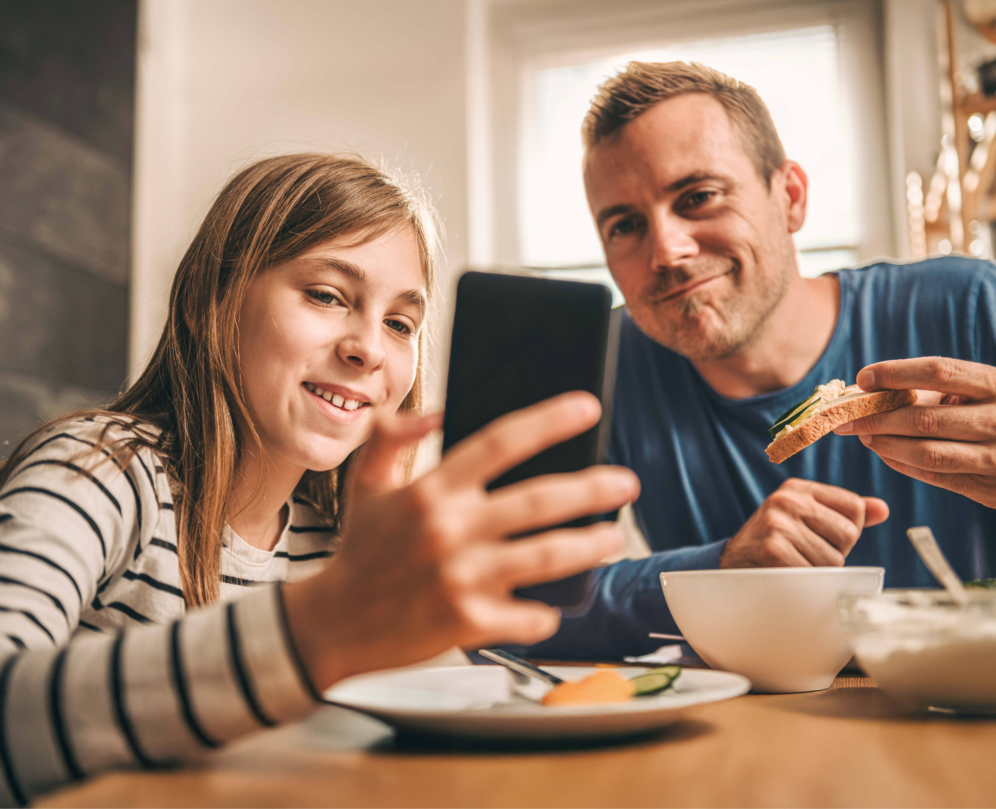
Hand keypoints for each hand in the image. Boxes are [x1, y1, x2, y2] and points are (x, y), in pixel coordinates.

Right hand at [283, 392, 638, 688]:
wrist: (333, 624)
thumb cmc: (359, 552)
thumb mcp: (367, 482)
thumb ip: (394, 437)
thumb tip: (436, 411)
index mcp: (431, 490)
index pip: (501, 441)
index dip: (549, 420)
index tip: (588, 407)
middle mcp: (451, 529)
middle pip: (540, 499)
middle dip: (594, 488)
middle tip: (626, 483)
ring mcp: (462, 577)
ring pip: (548, 554)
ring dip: (590, 545)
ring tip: (613, 536)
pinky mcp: (468, 621)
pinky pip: (530, 614)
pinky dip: (547, 611)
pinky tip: (555, 604)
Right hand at [719, 478, 888, 567]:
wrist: (732, 564)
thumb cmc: (777, 542)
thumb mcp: (806, 518)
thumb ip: (843, 513)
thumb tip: (882, 509)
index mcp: (798, 488)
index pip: (854, 507)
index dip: (846, 530)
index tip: (820, 535)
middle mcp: (787, 500)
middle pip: (847, 534)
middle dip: (834, 551)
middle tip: (805, 552)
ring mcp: (778, 524)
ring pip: (834, 558)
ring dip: (820, 569)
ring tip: (796, 562)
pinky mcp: (773, 550)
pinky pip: (815, 574)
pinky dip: (807, 581)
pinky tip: (789, 573)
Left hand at [833, 357, 995, 509]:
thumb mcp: (980, 391)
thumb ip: (934, 390)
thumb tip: (869, 391)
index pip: (939, 372)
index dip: (896, 373)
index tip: (863, 377)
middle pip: (924, 418)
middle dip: (876, 418)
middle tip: (844, 418)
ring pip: (927, 453)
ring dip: (885, 444)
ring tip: (863, 434)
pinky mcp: (991, 490)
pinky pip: (936, 477)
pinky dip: (901, 463)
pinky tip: (884, 451)